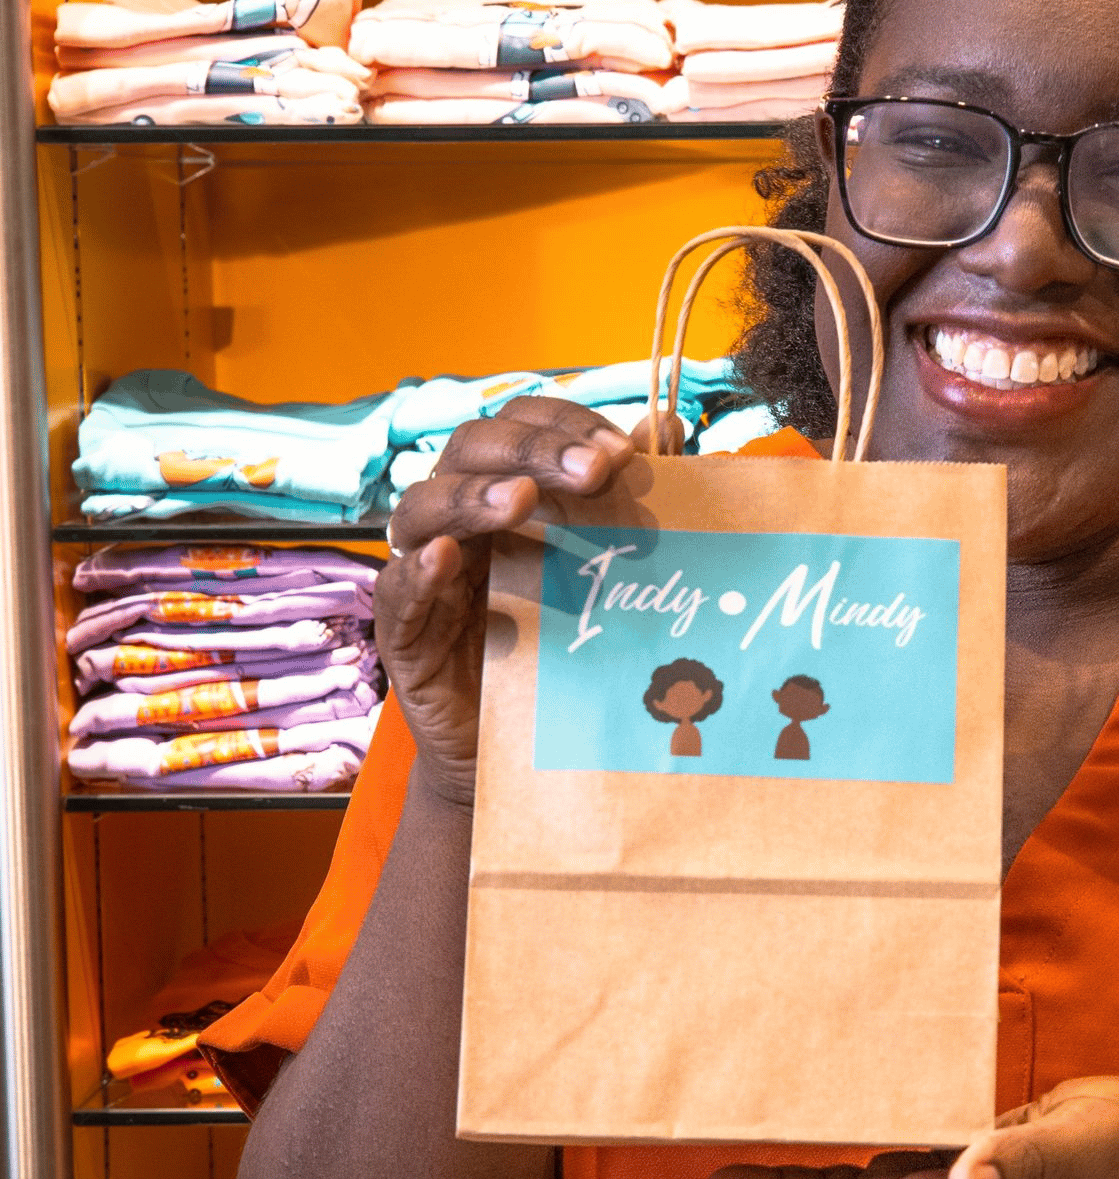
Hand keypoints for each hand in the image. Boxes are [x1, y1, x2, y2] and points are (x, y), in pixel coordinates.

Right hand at [375, 395, 679, 808]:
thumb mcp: (606, 573)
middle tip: (593, 470)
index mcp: (508, 494)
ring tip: (518, 500)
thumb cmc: (569, 653)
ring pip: (420, 508)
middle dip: (531, 450)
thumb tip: (663, 423)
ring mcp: (426, 576)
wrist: (535, 755)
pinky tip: (446, 558)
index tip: (624, 450)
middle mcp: (461, 522)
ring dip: (469, 496)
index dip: (564, 424)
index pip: (519, 425)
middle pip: (468, 450)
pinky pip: (394, 592)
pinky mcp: (405, 635)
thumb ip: (628, 500)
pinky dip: (416, 570)